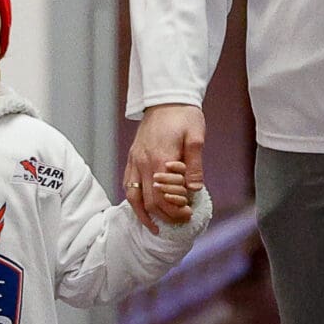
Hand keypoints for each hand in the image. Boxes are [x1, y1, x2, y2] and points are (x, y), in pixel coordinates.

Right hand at [127, 104, 205, 232]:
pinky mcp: (132, 157)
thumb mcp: (196, 137)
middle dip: (164, 215)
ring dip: (143, 214)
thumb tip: (194, 189)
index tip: (188, 214)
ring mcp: (135, 160)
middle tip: (179, 220)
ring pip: (132, 196)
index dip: (174, 211)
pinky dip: (134, 200)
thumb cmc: (184, 116)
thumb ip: (194, 165)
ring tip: (155, 225)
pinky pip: (127, 184)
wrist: (166, 97)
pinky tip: (143, 206)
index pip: (163, 196)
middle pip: (148, 201)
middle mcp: (143, 162)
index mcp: (160, 159)